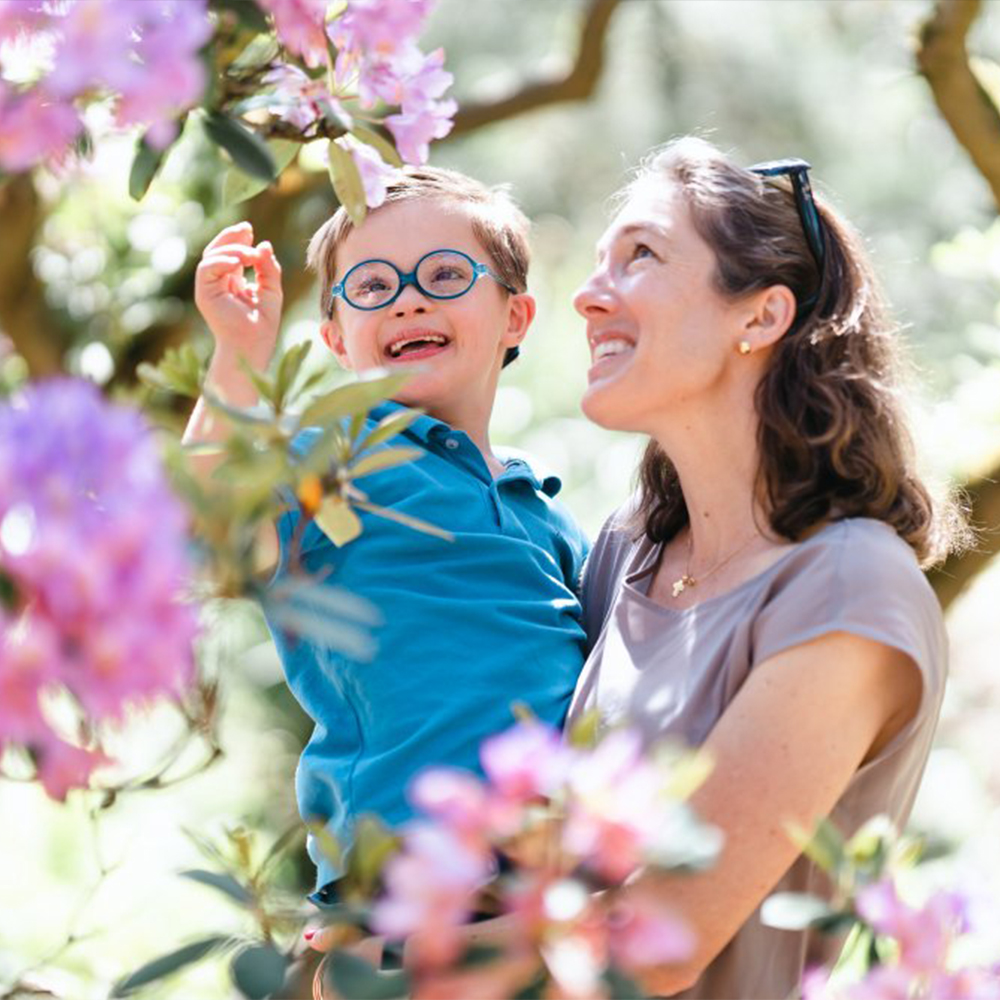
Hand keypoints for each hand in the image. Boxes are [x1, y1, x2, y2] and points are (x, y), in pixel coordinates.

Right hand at [194, 221, 282, 370]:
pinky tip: (238, 263)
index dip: (238, 239)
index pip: (230, 254)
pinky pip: (206, 269)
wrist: (252, 347)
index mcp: (232, 282)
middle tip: (247, 229)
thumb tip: (264, 244)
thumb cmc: (262, 325)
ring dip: (230, 250)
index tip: (251, 231)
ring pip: (211, 256)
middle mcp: (218, 283)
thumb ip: (268, 268)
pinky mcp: (204, 294)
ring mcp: (209, 288)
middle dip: (230, 237)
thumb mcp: (271, 291)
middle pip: (217, 250)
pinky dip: (221, 262)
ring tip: (249, 256)